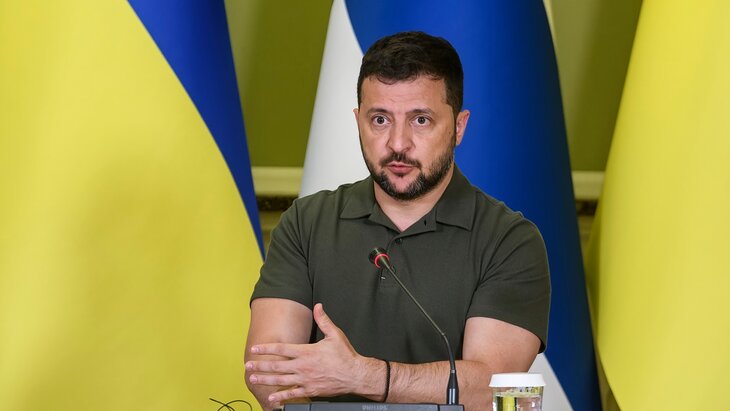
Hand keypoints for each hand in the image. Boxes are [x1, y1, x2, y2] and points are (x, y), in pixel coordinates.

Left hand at [245, 303, 383, 403]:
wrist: (355, 375)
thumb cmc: (345, 356)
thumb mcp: (335, 334)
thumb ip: (323, 320)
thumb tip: (318, 306)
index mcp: (306, 352)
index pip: (281, 349)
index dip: (266, 349)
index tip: (255, 349)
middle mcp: (303, 366)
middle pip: (277, 366)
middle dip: (260, 366)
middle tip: (248, 365)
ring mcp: (305, 380)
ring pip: (281, 380)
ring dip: (265, 380)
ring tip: (253, 379)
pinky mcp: (310, 390)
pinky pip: (292, 394)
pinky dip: (281, 396)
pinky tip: (271, 398)